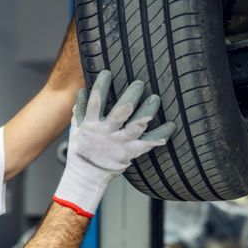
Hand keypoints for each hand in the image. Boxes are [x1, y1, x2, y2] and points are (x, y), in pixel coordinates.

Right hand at [53, 70, 175, 216]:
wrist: (87, 175)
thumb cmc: (82, 148)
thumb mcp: (76, 128)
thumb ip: (80, 110)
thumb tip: (82, 90)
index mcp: (92, 125)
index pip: (96, 103)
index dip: (101, 87)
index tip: (107, 73)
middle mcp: (107, 133)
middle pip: (120, 113)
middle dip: (130, 97)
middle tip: (139, 83)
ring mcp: (120, 143)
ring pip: (136, 127)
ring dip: (147, 112)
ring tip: (155, 99)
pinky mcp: (130, 152)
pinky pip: (148, 144)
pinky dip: (160, 135)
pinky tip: (171, 125)